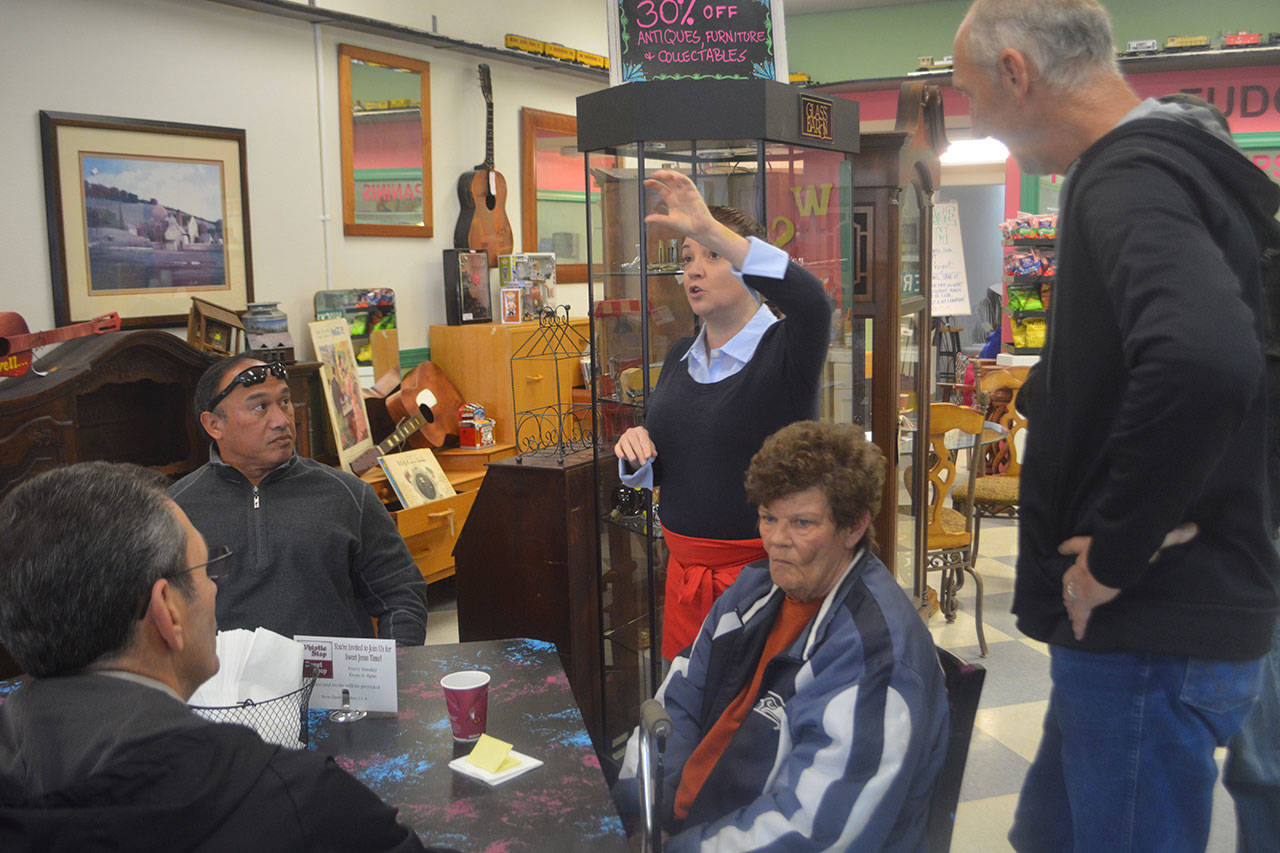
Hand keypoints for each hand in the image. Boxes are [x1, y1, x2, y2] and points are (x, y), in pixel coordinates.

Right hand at [615, 426, 656, 468]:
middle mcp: (631, 432)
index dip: (646, 448)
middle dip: (639, 453)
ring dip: (630, 453)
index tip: (648, 456)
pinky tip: (623, 457)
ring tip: (634, 460)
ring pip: (625, 445)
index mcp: (640, 431)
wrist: (635, 446)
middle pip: (634, 442)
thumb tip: (653, 454)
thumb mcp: (650, 447)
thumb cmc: (644, 446)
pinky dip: (619, 453)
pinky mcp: (617, 445)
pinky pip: (617, 448)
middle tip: (643, 463)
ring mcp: (623, 438)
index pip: (643, 439)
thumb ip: (652, 450)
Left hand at [643, 170, 748, 266]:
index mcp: (671, 201)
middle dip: (661, 176)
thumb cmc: (687, 227)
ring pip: (677, 179)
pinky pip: (688, 182)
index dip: (654, 184)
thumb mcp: (670, 222)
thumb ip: (659, 219)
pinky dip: (681, 178)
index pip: (661, 188)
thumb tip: (646, 219)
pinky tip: (675, 177)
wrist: (700, 230)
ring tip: (663, 174)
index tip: (646, 181)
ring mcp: (686, 193)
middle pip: (668, 181)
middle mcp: (678, 195)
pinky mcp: (694, 193)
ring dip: (670, 175)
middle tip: (653, 174)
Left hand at [1057, 524, 1196, 639]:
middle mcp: (1081, 568)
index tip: (1062, 549)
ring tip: (1070, 610)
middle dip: (1070, 584)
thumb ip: (1171, 535)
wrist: (1107, 562)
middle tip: (1068, 591)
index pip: (1077, 547)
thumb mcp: (1147, 540)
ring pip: (1071, 595)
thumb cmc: (1122, 549)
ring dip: (1071, 602)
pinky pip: (1081, 615)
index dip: (1070, 548)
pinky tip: (1078, 634)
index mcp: (1090, 551)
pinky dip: (1079, 625)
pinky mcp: (1084, 601)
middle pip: (1070, 577)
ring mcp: (1080, 586)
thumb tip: (1194, 528)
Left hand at [1057, 536, 1119, 640]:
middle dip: (1069, 600)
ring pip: (1073, 607)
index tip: (1069, 589)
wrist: (1106, 562)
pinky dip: (1079, 627)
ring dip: (1073, 613)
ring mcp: (1079, 596)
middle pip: (1069, 595)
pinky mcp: (1086, 605)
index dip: (1069, 586)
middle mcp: (1073, 584)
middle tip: (1069, 606)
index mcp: (1074, 571)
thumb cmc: (1098, 552)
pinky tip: (1078, 635)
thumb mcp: (1082, 544)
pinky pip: (1081, 618)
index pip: (1069, 581)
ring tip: (1073, 619)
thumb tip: (1060, 549)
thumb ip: (1071, 546)